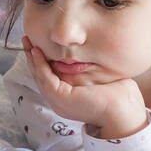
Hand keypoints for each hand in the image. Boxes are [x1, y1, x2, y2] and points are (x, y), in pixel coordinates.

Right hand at [22, 35, 145, 133]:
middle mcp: (59, 101)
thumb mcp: (97, 77)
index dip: (41, 61)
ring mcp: (58, 101)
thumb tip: (85, 52)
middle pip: (39, 76)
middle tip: (26, 39)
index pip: (48, 78)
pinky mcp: (60, 98)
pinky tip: (37, 51)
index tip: (38, 44)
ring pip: (39, 77)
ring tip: (28, 42)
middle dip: (32, 57)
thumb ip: (87, 67)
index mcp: (67, 99)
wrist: (124, 110)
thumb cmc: (118, 95)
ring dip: (32, 58)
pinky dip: (40, 64)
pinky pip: (45, 78)